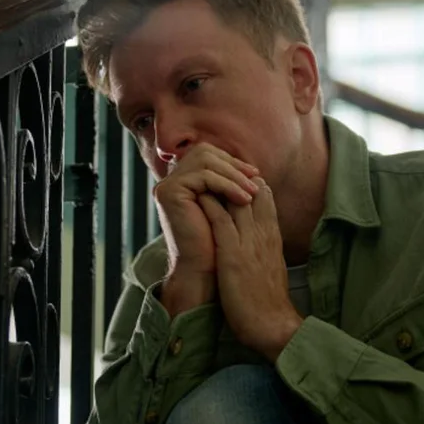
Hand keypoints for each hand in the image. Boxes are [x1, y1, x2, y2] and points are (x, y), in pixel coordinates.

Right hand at [153, 144, 260, 316]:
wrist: (204, 272)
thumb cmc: (218, 245)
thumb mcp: (228, 208)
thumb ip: (231, 186)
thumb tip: (253, 168)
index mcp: (184, 182)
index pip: (209, 156)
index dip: (233, 162)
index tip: (256, 175)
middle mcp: (172, 181)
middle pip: (205, 152)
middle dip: (233, 165)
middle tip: (256, 180)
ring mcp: (167, 185)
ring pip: (205, 161)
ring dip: (233, 175)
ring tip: (252, 193)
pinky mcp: (168, 192)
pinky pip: (203, 176)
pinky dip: (226, 184)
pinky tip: (243, 199)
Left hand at [198, 178, 303, 361]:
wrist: (272, 325)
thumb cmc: (268, 302)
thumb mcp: (270, 267)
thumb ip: (262, 249)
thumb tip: (251, 241)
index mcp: (273, 236)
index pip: (265, 197)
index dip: (247, 181)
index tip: (229, 175)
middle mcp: (264, 234)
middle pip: (253, 190)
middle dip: (233, 175)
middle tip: (211, 164)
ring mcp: (249, 243)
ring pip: (236, 199)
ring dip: (219, 184)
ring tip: (200, 172)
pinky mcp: (234, 255)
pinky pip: (221, 220)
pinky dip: (209, 204)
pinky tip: (195, 195)